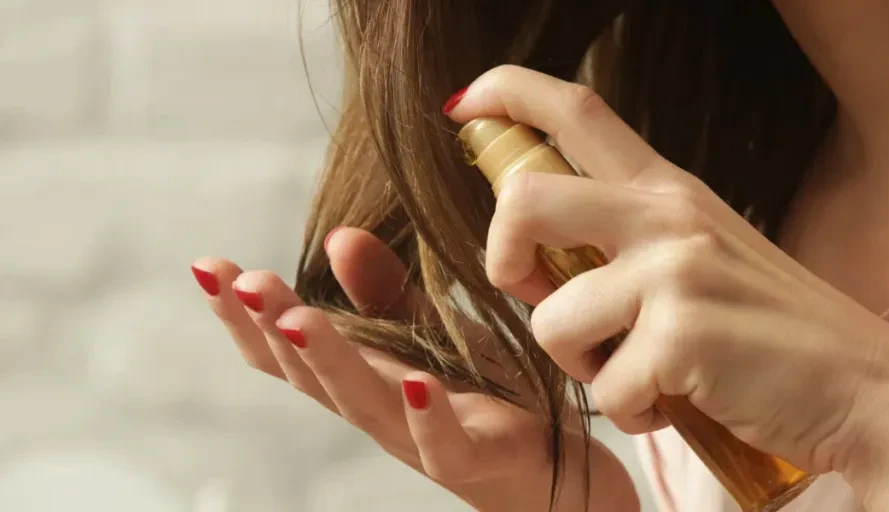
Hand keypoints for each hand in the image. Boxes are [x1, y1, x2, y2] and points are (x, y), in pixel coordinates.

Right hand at [191, 227, 636, 510]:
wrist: (552, 471)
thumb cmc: (481, 396)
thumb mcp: (430, 333)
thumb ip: (384, 293)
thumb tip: (338, 237)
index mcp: (365, 376)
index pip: (289, 350)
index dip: (244, 316)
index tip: (207, 266)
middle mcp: (382, 411)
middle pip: (312, 378)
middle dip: (270, 331)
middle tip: (239, 282)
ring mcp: (424, 439)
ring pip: (365, 407)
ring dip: (328, 363)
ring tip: (297, 319)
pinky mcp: (479, 457)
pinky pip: (447, 444)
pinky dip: (428, 416)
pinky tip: (416, 381)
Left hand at [444, 65, 888, 476]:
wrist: (871, 391)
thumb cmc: (774, 333)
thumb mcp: (703, 258)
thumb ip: (629, 243)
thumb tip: (543, 262)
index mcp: (669, 191)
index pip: (576, 111)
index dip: (509, 92)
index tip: (466, 104)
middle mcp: (667, 215)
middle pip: (525, 198)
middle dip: (502, 255)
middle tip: (537, 293)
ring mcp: (676, 271)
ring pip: (552, 319)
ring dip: (583, 365)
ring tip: (640, 375)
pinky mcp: (682, 335)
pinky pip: (607, 388)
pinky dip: (633, 412)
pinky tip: (675, 404)